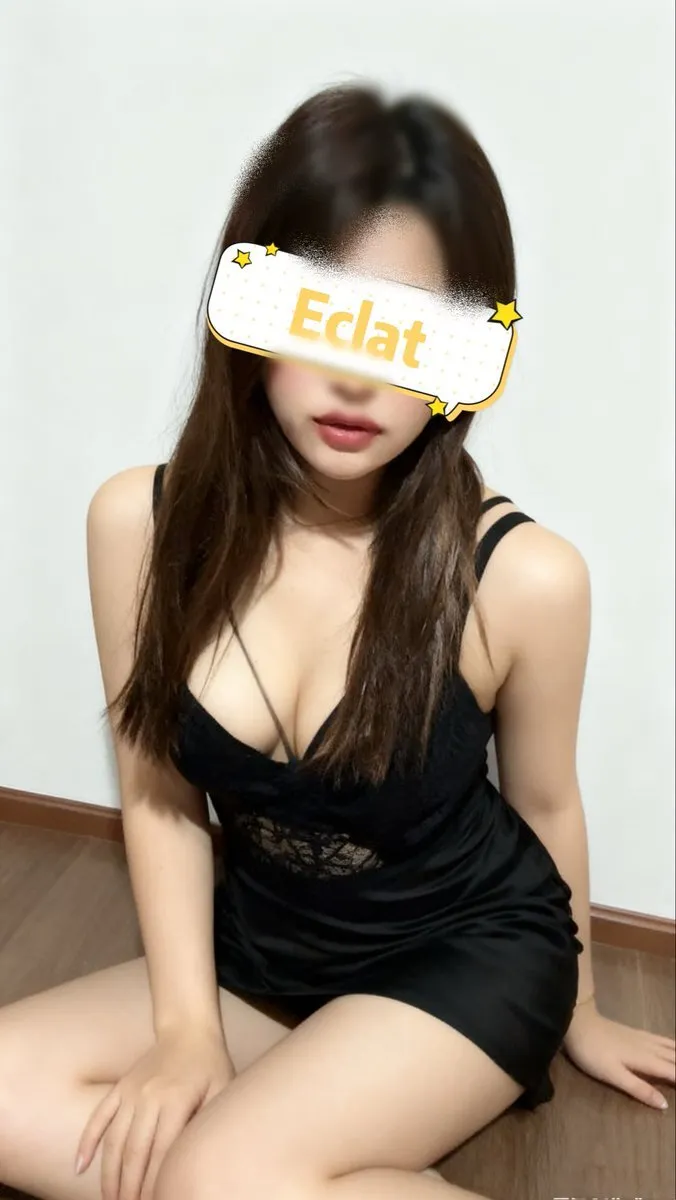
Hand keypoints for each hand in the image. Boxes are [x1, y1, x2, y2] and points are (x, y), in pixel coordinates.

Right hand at [74, 1025, 234, 1199]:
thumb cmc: (210, 1065)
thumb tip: (195, 1160)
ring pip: (114, 1142)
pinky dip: (87, 1142)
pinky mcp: (119, 1088)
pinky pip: (98, 1117)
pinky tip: (79, 1167)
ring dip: (109, 1175)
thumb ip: (208, 1123)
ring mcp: (130, 1092)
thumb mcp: (222, 1090)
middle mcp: (148, 1097)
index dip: (155, 1184)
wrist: (187, 1029)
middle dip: (130, 1188)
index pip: (161, 1154)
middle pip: (134, 1153)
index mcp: (175, 1101)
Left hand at [563, 1000, 674, 1108]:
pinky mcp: (635, 1033)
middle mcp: (649, 1047)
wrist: (577, 1021)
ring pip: (671, 1047)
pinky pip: (663, 1039)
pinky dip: (674, 1045)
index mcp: (646, 1060)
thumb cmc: (592, 1052)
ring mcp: (642, 1038)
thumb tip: (665, 1104)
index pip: (674, 1073)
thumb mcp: (613, 1075)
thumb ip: (639, 1089)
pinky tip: (673, 1045)